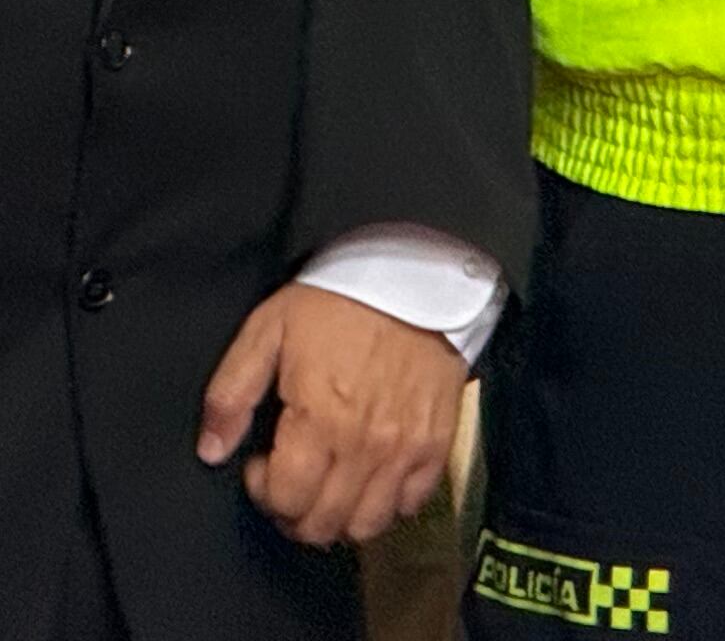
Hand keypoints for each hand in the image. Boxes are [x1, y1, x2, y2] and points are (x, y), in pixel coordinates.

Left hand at [196, 284, 464, 548]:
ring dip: (342, 518)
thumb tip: (212, 450)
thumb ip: (231, 393)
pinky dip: (390, 503)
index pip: (285, 499)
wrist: (417, 275)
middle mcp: (366, 443)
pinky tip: (372, 477)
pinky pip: (413, 502)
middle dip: (296, 514)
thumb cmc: (339, 301)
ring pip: (369, 524)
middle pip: (324, 523)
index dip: (263, 492)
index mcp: (320, 418)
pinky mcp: (437, 440)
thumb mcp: (268, 330)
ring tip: (330, 488)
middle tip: (292, 482)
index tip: (263, 463)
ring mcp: (407, 446)